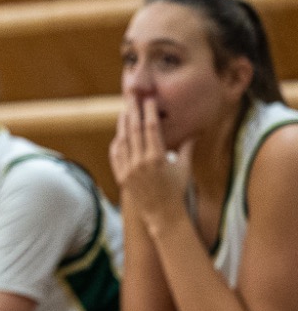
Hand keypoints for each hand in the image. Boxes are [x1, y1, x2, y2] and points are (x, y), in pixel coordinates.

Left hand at [110, 97, 190, 232]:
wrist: (162, 214)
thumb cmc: (176, 190)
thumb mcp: (184, 168)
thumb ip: (186, 148)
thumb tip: (195, 132)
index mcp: (157, 158)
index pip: (151, 129)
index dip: (149, 112)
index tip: (149, 100)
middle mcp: (140, 162)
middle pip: (134, 130)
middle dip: (133, 111)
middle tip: (131, 97)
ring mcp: (128, 170)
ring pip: (122, 141)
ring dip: (123, 124)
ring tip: (124, 111)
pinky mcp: (120, 177)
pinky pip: (116, 155)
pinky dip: (117, 143)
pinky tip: (119, 134)